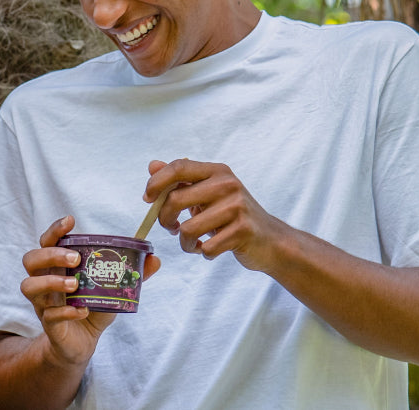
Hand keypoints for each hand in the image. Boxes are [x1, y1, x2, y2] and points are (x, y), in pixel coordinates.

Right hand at [19, 216, 161, 366]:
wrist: (83, 343)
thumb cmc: (92, 308)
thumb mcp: (112, 289)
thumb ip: (130, 274)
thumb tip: (155, 259)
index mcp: (57, 267)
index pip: (47, 241)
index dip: (54, 230)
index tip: (71, 221)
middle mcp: (44, 281)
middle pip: (31, 259)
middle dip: (51, 255)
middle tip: (75, 259)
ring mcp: (43, 303)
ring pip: (29, 286)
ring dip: (51, 282)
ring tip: (74, 286)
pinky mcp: (49, 324)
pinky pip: (49, 315)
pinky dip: (66, 312)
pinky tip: (83, 311)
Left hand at [143, 159, 290, 270]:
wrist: (270, 239)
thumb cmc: (232, 216)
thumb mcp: (208, 193)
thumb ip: (181, 180)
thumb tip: (152, 165)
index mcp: (217, 171)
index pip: (178, 167)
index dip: (156, 182)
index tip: (147, 198)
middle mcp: (228, 185)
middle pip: (176, 199)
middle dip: (165, 219)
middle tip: (170, 228)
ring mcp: (237, 208)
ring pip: (188, 229)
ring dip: (185, 243)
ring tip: (193, 244)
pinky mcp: (243, 231)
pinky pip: (206, 247)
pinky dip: (203, 253)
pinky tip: (209, 249)